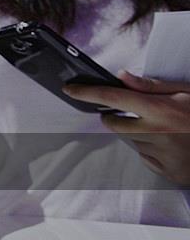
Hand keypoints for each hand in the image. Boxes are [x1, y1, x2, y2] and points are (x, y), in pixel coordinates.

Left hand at [64, 71, 189, 186]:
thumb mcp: (186, 91)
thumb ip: (152, 86)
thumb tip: (122, 76)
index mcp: (161, 109)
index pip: (113, 98)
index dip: (88, 93)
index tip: (70, 89)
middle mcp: (158, 133)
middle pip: (114, 125)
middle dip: (114, 117)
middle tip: (133, 112)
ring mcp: (163, 155)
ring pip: (132, 141)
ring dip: (140, 133)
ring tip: (167, 128)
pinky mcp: (168, 172)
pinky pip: (147, 158)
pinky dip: (152, 150)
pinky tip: (172, 144)